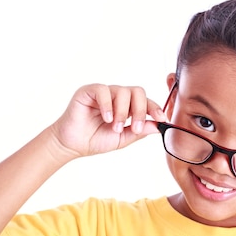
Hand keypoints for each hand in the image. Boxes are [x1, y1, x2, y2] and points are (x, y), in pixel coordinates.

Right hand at [49, 84, 165, 159]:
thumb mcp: (123, 138)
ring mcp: (103, 92)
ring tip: (115, 127)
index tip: (162, 119)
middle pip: (137, 92)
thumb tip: (158, 126)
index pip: (145, 101)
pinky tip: (107, 118)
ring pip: (122, 91)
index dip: (155, 109)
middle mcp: (117, 96)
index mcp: (127, 106)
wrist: (73, 145)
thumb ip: (139, 131)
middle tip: (134, 127)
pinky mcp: (89, 91)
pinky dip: (108, 105)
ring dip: (122, 111)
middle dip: (140, 110)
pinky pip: (103, 90)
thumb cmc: (96, 140)